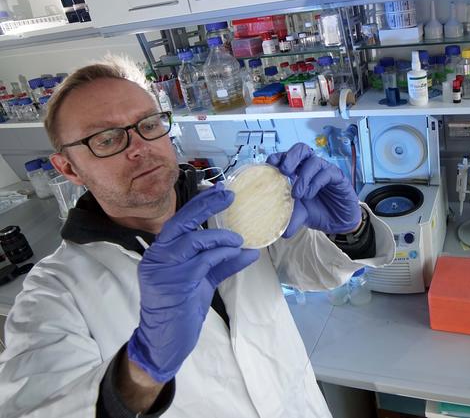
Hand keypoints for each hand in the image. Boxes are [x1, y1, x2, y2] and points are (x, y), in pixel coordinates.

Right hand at [127, 183, 258, 382]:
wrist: (164, 341)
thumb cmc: (180, 309)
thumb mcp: (203, 280)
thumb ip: (222, 263)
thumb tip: (250, 251)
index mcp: (160, 252)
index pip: (179, 220)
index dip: (200, 204)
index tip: (221, 190)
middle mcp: (157, 256)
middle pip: (182, 222)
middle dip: (207, 205)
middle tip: (231, 196)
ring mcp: (163, 269)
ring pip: (195, 241)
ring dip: (221, 237)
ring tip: (239, 240)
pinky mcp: (174, 283)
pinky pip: (203, 261)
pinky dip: (222, 254)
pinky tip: (235, 253)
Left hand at [268, 143, 360, 236]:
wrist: (339, 222)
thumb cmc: (318, 212)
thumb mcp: (300, 215)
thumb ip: (289, 219)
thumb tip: (280, 231)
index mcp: (298, 172)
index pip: (287, 156)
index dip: (278, 157)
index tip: (270, 165)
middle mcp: (311, 168)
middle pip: (300, 149)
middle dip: (290, 157)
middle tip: (284, 171)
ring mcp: (325, 171)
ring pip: (313, 160)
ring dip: (303, 176)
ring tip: (298, 194)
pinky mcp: (338, 177)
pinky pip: (327, 173)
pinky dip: (315, 182)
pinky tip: (310, 194)